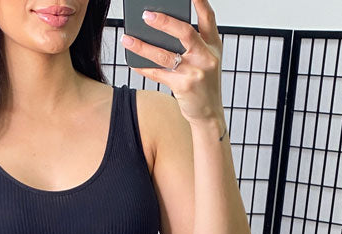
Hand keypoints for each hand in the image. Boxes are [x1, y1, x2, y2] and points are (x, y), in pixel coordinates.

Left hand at [120, 0, 224, 124]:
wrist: (209, 115)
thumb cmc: (204, 85)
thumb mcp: (206, 60)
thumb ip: (193, 43)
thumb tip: (161, 28)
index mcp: (214, 45)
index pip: (208, 16)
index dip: (199, 0)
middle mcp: (207, 56)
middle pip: (185, 32)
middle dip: (164, 22)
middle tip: (146, 15)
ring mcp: (196, 72)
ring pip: (165, 55)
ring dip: (143, 46)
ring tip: (127, 39)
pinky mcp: (184, 86)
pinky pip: (158, 73)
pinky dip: (144, 68)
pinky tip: (133, 63)